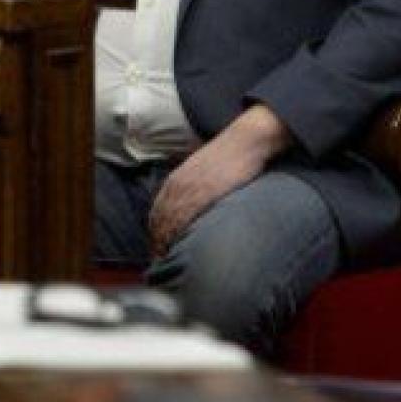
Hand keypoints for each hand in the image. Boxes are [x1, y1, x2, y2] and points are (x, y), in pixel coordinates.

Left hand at [148, 105, 291, 256]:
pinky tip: (179, 246)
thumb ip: (193, 186)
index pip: (157, 212)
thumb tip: (193, 205)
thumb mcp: (203, 170)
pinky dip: (177, 235)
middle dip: (158, 242)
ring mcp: (189, 190)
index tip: (159, 248)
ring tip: (170, 259)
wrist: (244, 141)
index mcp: (176, 180)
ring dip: (165, 243)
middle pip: (159, 221)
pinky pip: (183, 219)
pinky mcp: (202, 194)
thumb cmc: (229, 156)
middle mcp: (177, 185)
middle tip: (162, 259)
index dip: (156, 233)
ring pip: (168, 223)